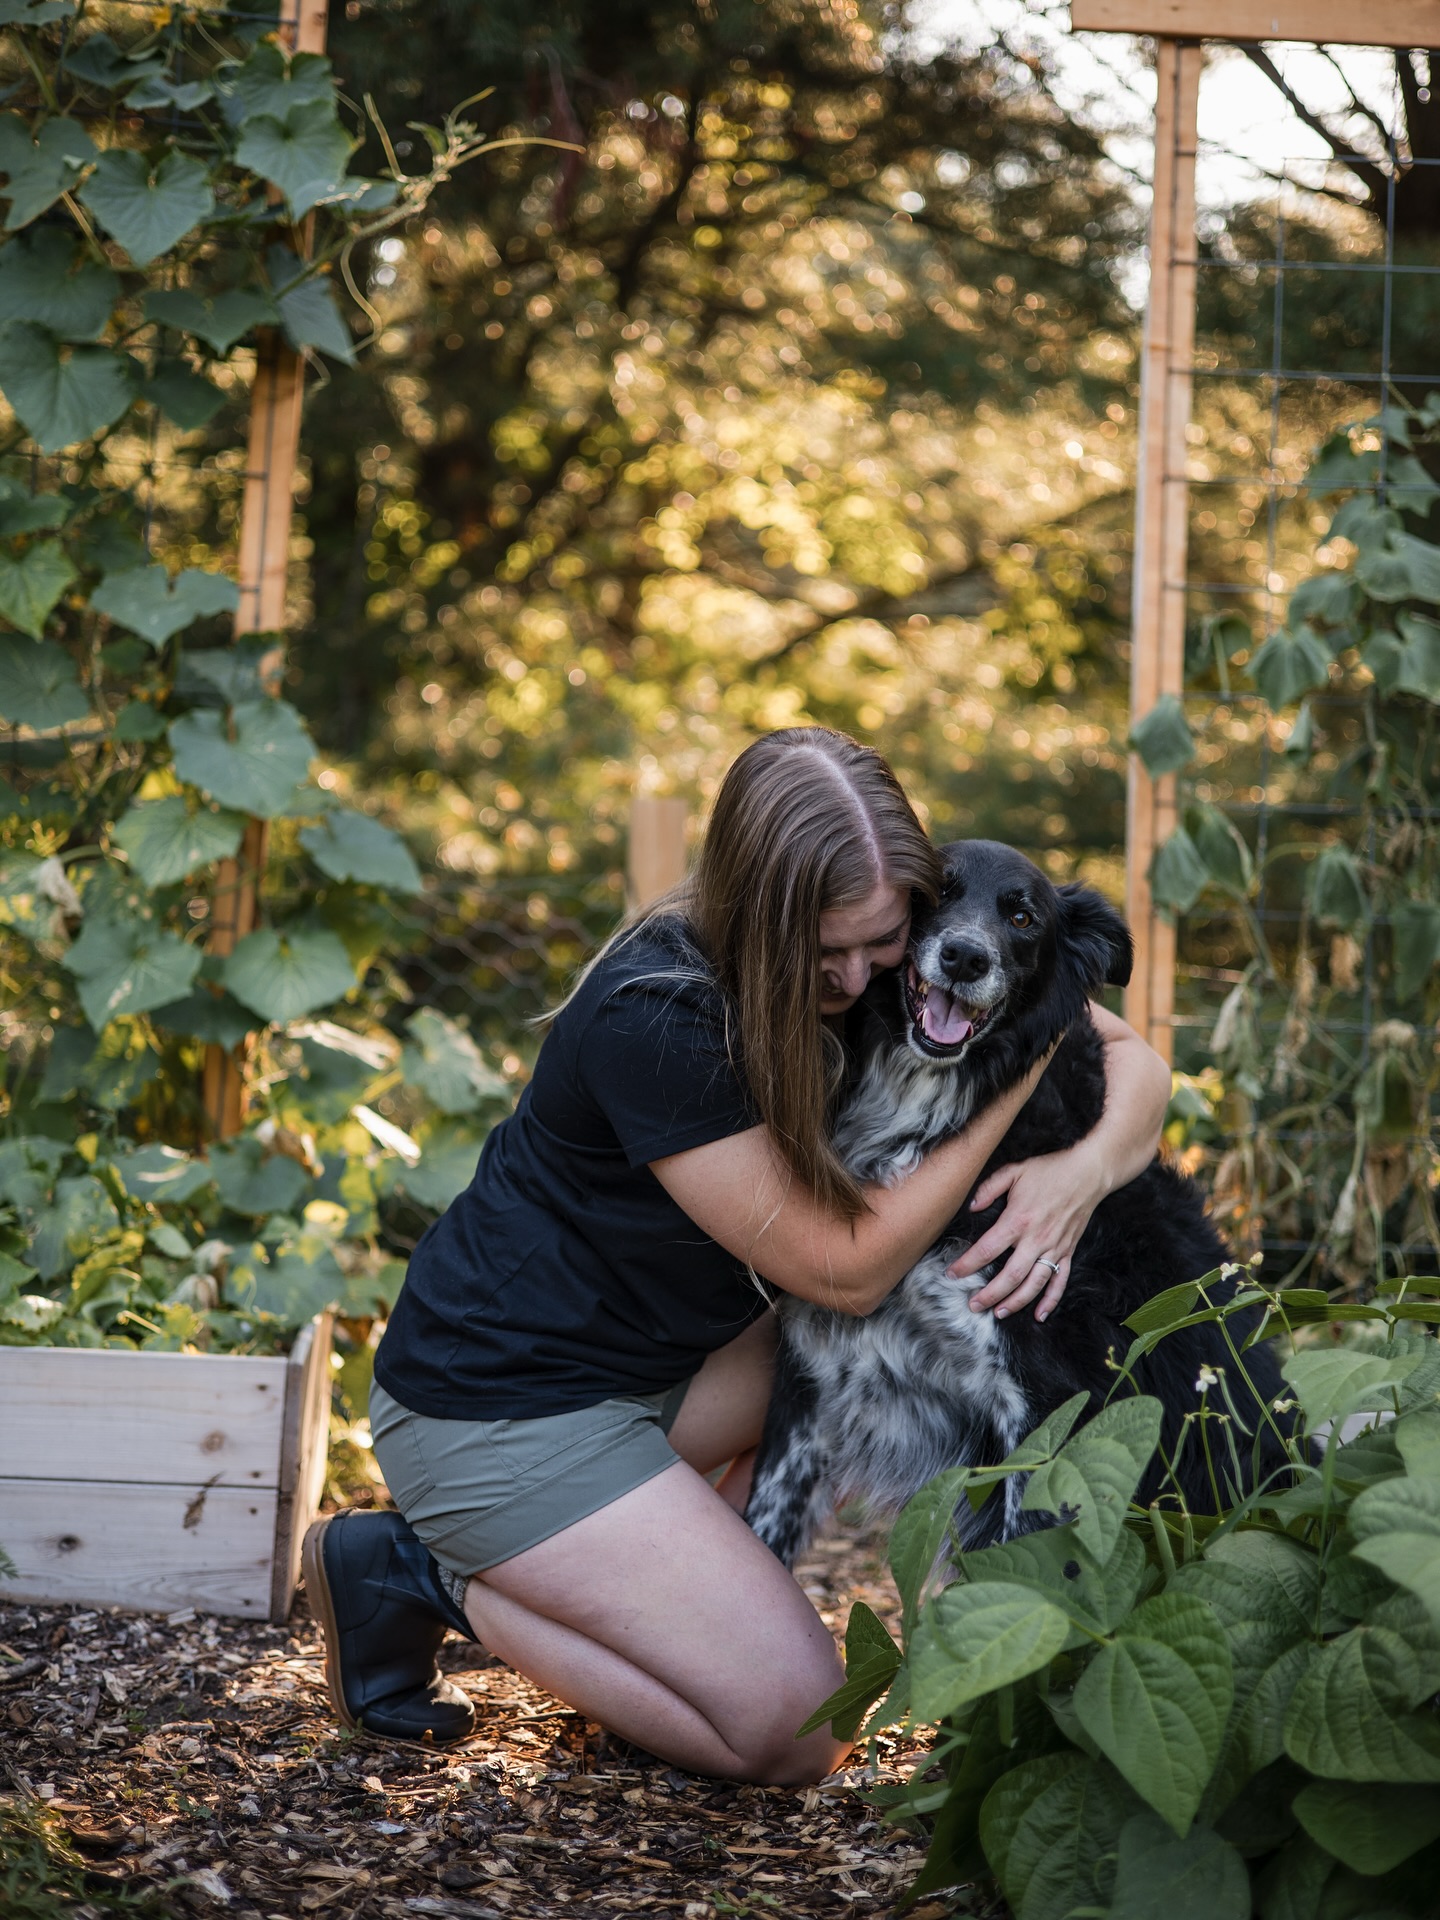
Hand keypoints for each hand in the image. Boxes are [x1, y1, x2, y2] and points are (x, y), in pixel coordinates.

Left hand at [948, 1138, 1111, 1321]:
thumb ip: (990, 1188)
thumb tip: (971, 1207)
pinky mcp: (1068, 1251)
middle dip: (989, 1294)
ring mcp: (1054, 1248)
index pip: (987, 1249)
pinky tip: (1039, 1314)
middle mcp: (1036, 1239)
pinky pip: (1060, 1281)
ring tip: (998, 1313)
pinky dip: (1051, 1301)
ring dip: (1015, 1302)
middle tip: (973, 1304)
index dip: (967, 1264)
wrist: (1088, 1173)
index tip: (952, 1274)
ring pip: (1033, 1284)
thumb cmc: (1050, 1170)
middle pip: (1009, 1276)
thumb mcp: (1014, 1171)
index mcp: (1018, 1219)